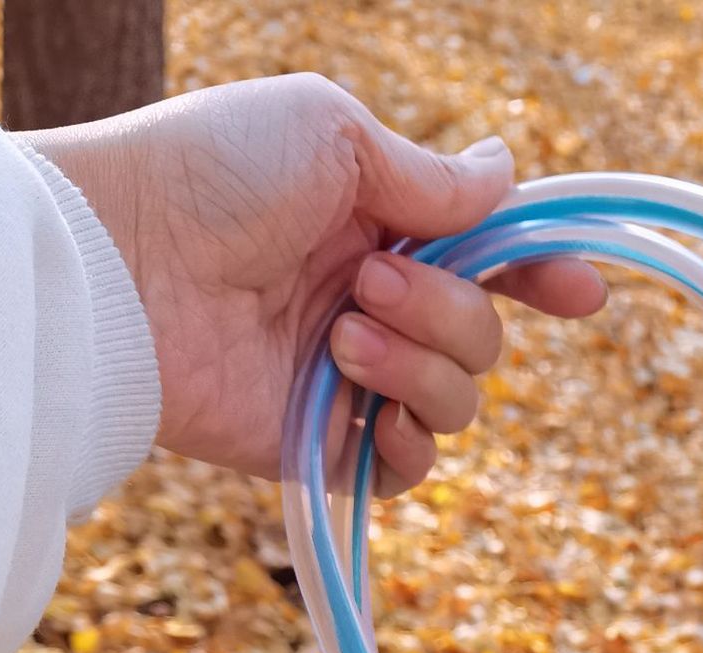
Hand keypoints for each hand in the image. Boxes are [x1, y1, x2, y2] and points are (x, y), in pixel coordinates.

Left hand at [23, 74, 604, 492]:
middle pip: (485, 335)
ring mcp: (351, 380)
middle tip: (366, 283)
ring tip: (340, 336)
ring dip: (418, 364)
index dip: (541, 277)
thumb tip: (507, 174)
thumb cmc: (209, 175)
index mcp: (377, 227)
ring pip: (460, 401)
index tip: (581, 293)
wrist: (122, 268)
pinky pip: (413, 467)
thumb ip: (431, 177)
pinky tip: (356, 394)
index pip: (488, 261)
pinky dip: (405, 434)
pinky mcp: (325, 446)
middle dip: (449, 310)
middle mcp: (372, 305)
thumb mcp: (331, 134)